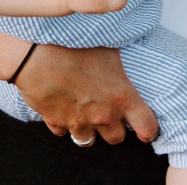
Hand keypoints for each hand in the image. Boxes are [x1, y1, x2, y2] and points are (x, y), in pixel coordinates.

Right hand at [16, 44, 158, 144]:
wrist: (37, 54)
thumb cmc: (74, 45)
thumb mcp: (108, 47)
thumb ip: (120, 63)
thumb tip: (128, 53)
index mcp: (121, 97)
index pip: (146, 126)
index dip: (149, 129)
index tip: (147, 128)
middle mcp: (102, 115)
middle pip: (117, 138)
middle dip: (117, 127)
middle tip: (113, 112)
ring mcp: (78, 122)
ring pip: (90, 140)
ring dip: (91, 128)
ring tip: (88, 111)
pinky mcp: (56, 122)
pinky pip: (65, 131)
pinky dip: (66, 122)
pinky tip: (65, 105)